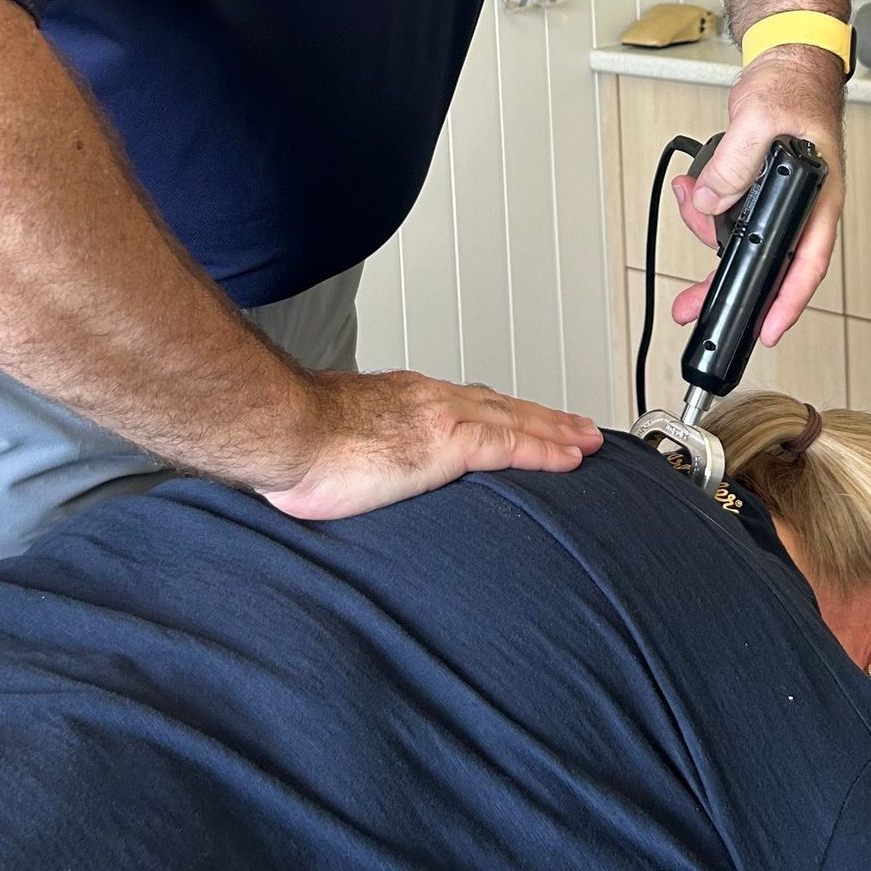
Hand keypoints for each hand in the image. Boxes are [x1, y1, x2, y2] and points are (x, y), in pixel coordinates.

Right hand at [260, 371, 600, 518]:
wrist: (281, 431)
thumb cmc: (292, 443)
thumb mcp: (333, 441)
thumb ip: (358, 450)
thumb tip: (353, 472)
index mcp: (404, 398)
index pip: (469, 402)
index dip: (505, 411)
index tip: (528, 419)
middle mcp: (430, 398)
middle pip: (503, 405)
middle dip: (544, 417)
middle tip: (580, 428)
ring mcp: (441, 417)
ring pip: (517, 420)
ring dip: (557, 431)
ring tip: (589, 442)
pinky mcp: (445, 442)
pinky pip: (509, 445)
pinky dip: (544, 450)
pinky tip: (570, 459)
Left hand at [671, 43, 844, 347]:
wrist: (786, 62)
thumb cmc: (793, 88)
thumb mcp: (760, 120)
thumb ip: (734, 164)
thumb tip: (709, 199)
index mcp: (819, 196)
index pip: (808, 262)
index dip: (789, 301)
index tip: (768, 329)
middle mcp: (802, 205)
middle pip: (766, 259)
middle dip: (727, 282)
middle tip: (694, 304)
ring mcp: (781, 198)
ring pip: (742, 235)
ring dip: (708, 230)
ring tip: (688, 203)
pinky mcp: (758, 187)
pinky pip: (731, 211)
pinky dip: (707, 207)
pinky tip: (692, 191)